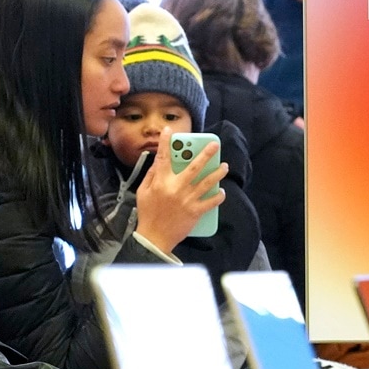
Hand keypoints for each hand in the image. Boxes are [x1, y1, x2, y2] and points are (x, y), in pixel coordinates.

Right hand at [133, 131, 225, 250]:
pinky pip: (211, 201)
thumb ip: (151, 175)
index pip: (163, 157)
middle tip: (215, 144)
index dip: (165, 142)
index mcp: (161, 181)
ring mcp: (187, 199)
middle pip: (194, 166)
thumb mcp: (143, 192)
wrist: (154, 238)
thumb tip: (158, 160)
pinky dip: (218, 196)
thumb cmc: (147, 213)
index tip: (169, 130)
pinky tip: (221, 191)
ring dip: (218, 173)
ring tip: (224, 166)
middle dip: (206, 153)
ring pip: (207, 182)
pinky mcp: (195, 211)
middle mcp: (176, 187)